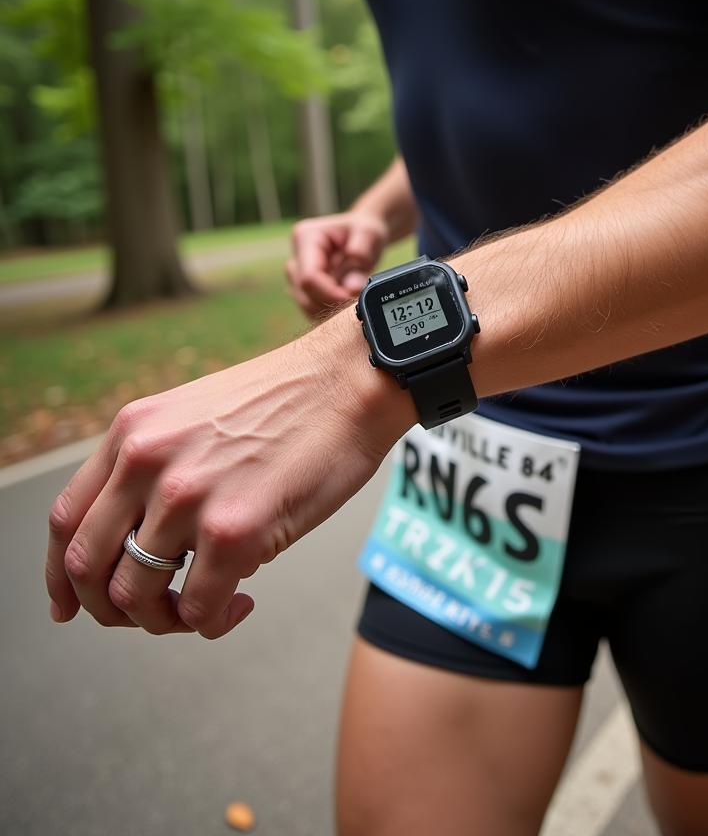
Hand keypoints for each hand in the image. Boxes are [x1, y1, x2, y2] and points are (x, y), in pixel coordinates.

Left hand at [44, 328, 409, 638]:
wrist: (352, 381)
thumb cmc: (293, 400)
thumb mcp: (198, 414)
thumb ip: (160, 464)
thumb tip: (149, 538)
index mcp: (134, 432)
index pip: (66, 520)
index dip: (59, 577)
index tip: (71, 605)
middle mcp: (147, 462)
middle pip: (86, 568)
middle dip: (111, 610)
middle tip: (152, 615)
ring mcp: (188, 497)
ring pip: (135, 598)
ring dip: (164, 621)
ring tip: (203, 609)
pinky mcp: (235, 530)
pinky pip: (198, 609)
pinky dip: (213, 622)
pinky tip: (242, 603)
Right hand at [286, 211, 388, 319]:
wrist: (362, 235)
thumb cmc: (364, 231)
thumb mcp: (369, 234)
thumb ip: (361, 256)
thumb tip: (352, 287)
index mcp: (305, 238)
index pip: (310, 278)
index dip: (331, 294)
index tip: (354, 298)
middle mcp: (295, 257)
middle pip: (305, 295)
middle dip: (333, 303)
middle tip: (359, 300)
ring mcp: (296, 276)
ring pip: (307, 306)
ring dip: (331, 309)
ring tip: (355, 299)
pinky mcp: (302, 289)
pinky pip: (312, 309)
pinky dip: (330, 311)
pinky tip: (347, 304)